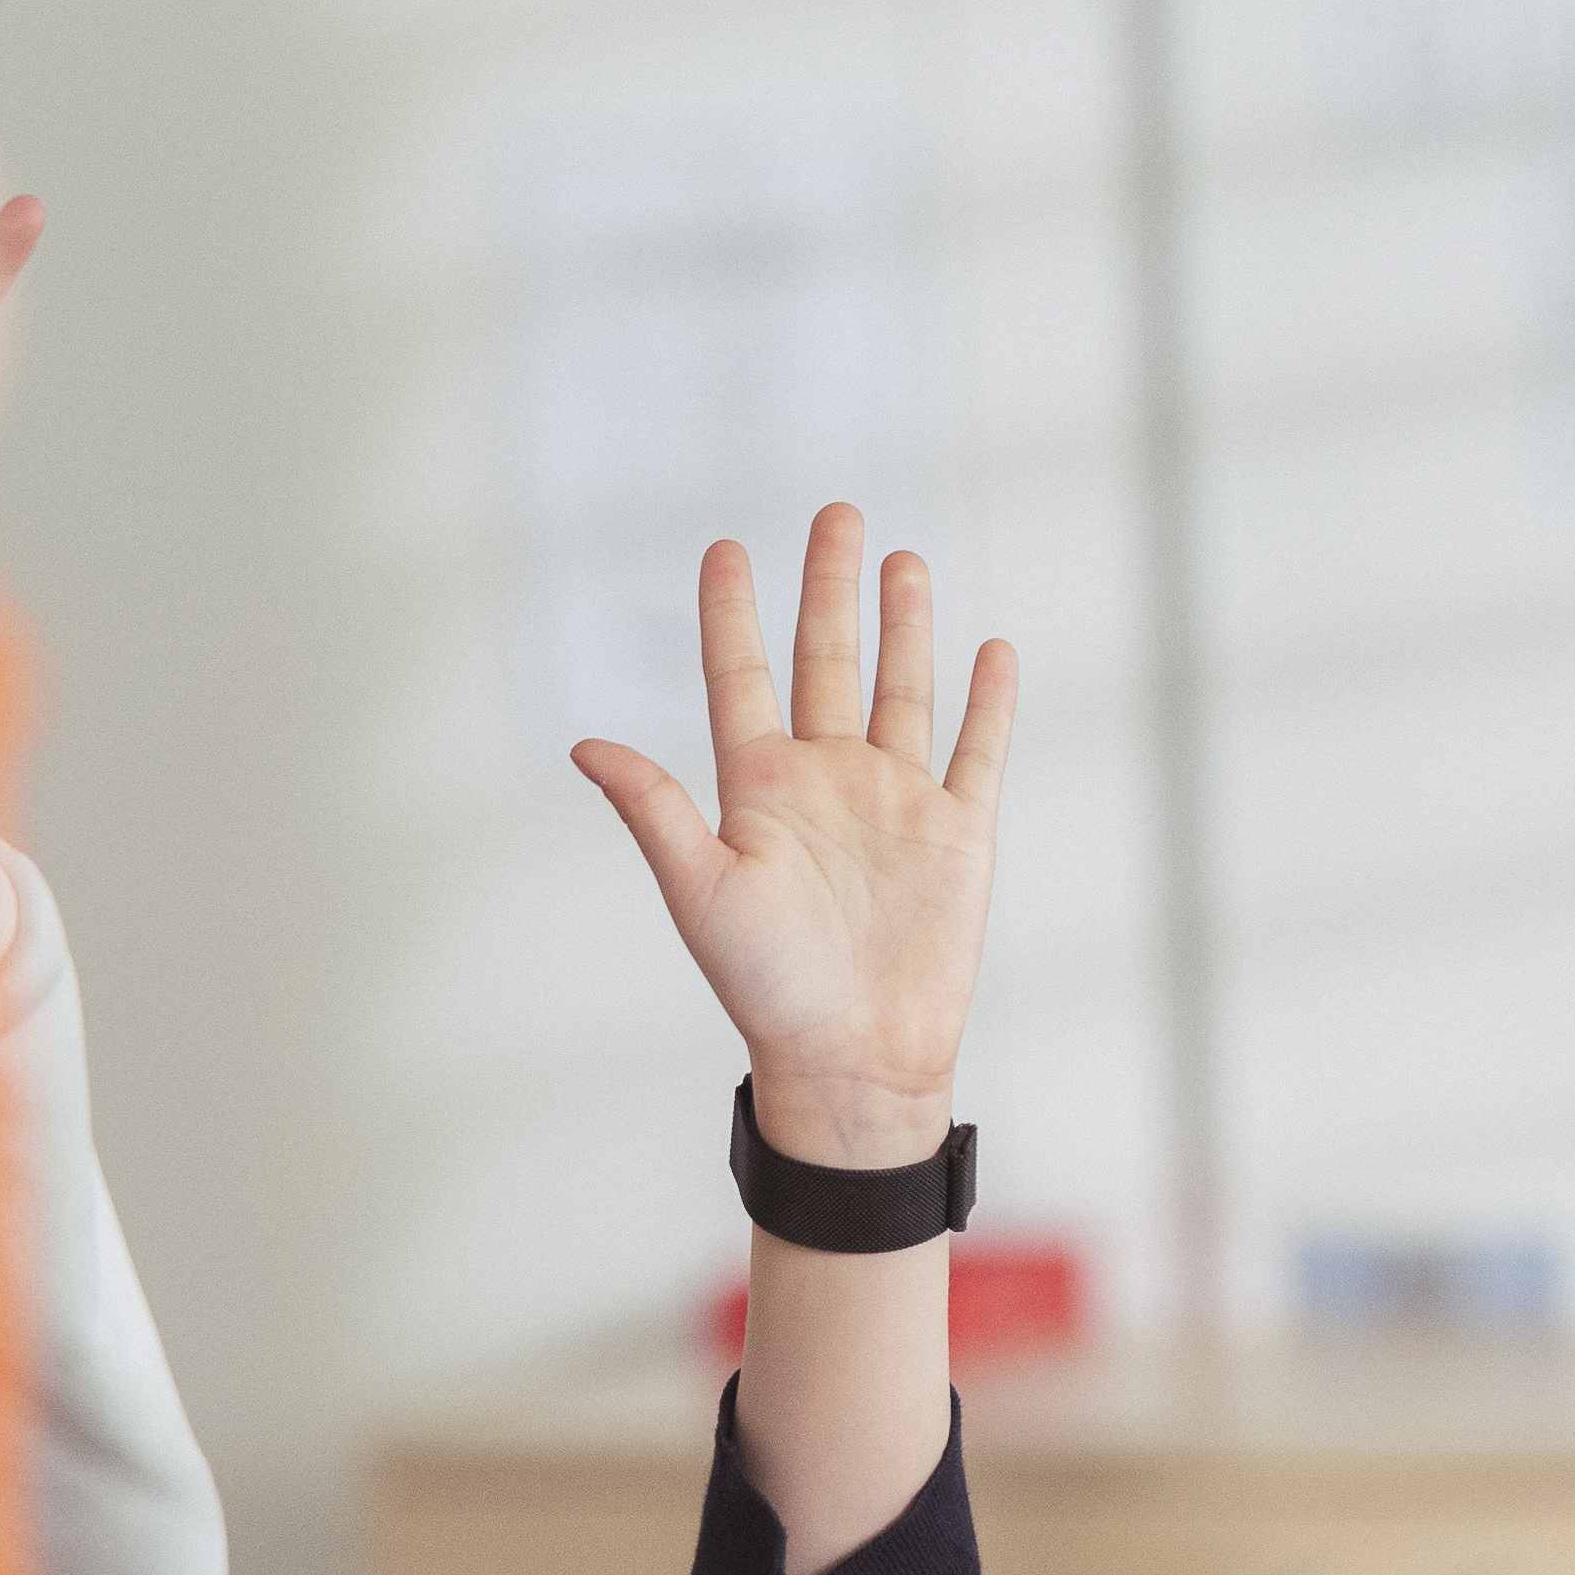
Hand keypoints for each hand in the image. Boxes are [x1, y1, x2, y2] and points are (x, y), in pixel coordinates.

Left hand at [570, 508, 1008, 1169]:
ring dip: (903, 625)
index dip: (732, 613)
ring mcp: (894, 802)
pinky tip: (990, 650)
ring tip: (903, 559)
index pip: (742, 676)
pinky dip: (988, 702)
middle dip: (831, 585)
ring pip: (901, 690)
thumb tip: (584, 746)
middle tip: (836, 512)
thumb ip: (654, 811)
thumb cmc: (768, 991)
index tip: (725, 547)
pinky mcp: (956, 834)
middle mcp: (826, 781)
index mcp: (758, 788)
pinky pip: (976, 752)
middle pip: (827, 659)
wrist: (857, 1062)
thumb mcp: (700, 892)